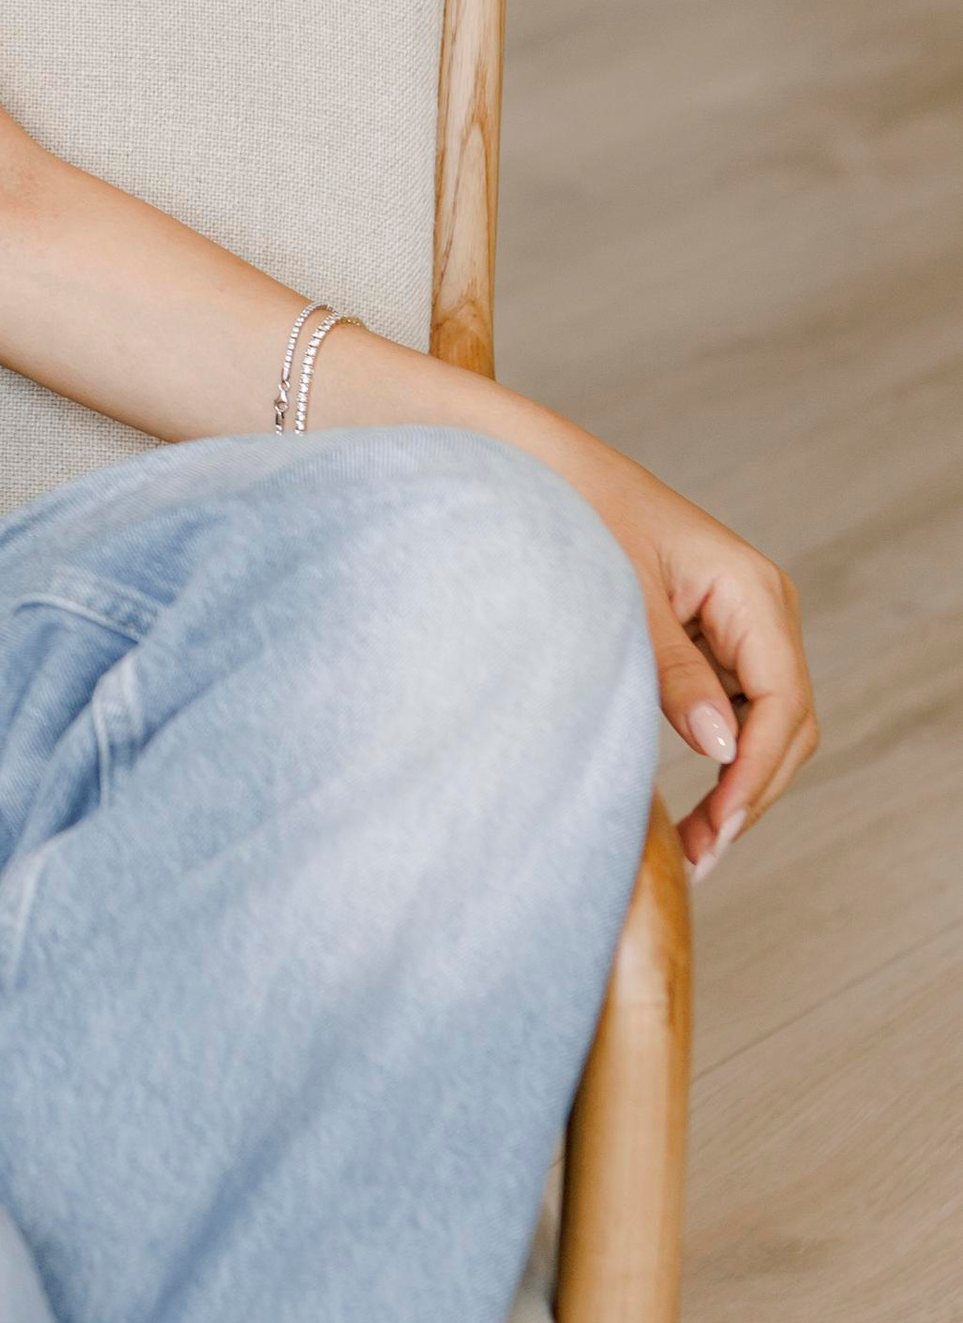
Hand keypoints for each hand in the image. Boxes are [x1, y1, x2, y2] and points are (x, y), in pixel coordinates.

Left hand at [536, 420, 816, 874]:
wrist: (535, 465)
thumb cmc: (576, 512)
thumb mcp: (622, 598)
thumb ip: (672, 672)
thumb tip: (720, 749)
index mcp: (752, 590)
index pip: (784, 704)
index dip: (756, 776)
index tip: (717, 830)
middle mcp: (760, 606)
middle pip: (787, 724)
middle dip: (752, 793)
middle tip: (701, 856)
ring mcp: (738, 622)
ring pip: (765, 723)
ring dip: (738, 782)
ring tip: (693, 843)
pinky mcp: (709, 634)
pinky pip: (733, 706)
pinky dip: (718, 754)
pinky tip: (686, 796)